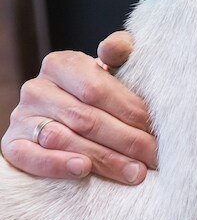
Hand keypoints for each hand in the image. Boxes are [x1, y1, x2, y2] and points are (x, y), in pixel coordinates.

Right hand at [1, 31, 157, 182]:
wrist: (68, 114)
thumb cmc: (101, 92)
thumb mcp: (113, 70)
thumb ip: (120, 54)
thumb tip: (116, 47)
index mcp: (61, 64)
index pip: (98, 89)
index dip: (131, 110)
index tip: (158, 128)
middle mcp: (36, 88)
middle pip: (86, 118)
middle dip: (127, 140)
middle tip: (155, 157)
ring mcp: (21, 117)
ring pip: (64, 139)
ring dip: (104, 159)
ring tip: (135, 172)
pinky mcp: (12, 145)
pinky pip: (30, 157)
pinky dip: (57, 165)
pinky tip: (83, 170)